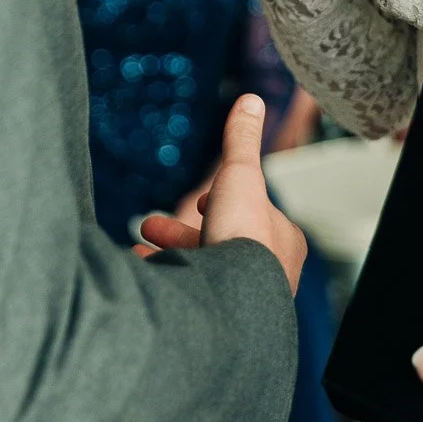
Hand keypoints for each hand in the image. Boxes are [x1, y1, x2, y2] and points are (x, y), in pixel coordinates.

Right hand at [135, 95, 306, 294]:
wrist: (232, 297)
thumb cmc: (243, 235)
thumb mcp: (240, 173)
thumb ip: (241, 140)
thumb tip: (251, 100)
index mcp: (284, 240)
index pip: (252, 215)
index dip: (221, 203)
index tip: (197, 202)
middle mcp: (272, 274)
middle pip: (222, 244)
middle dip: (182, 234)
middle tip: (151, 225)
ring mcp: (247, 301)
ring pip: (206, 274)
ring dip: (170, 258)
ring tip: (138, 252)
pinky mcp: (222, 321)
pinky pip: (193, 297)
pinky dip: (166, 282)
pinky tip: (141, 274)